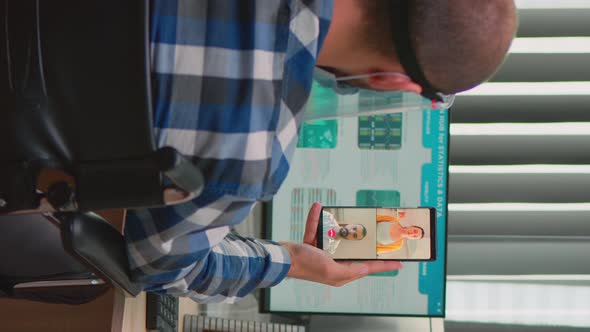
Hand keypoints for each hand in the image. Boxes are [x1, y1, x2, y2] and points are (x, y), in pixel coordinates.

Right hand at [280, 202, 401, 286]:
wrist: (281, 258)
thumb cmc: (304, 265)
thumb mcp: (330, 269)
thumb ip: (350, 269)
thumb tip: (367, 267)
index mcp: (340, 273)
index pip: (367, 268)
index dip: (384, 265)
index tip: (399, 263)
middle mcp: (333, 264)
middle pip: (354, 251)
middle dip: (363, 241)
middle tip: (377, 233)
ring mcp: (322, 253)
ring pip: (336, 236)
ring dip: (336, 224)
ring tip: (344, 215)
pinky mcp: (311, 243)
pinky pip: (317, 228)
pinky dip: (316, 218)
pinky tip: (317, 207)